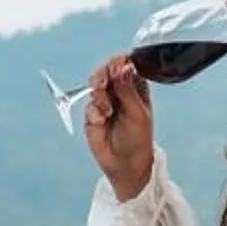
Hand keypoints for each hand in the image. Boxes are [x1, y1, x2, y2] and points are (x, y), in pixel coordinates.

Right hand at [84, 55, 155, 201]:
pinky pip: (89, 103)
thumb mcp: (137, 112)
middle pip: (107, 69)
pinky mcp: (93, 113)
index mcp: (137, 86)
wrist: (124, 163)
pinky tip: (103, 120)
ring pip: (96, 84)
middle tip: (103, 83)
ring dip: (99, 94)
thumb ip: (127, 88)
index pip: (126, 64)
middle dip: (103, 74)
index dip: (119, 62)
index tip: (116, 68)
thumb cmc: (137, 138)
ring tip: (107, 110)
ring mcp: (106, 100)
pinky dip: (95, 111)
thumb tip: (123, 66)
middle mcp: (120, 90)